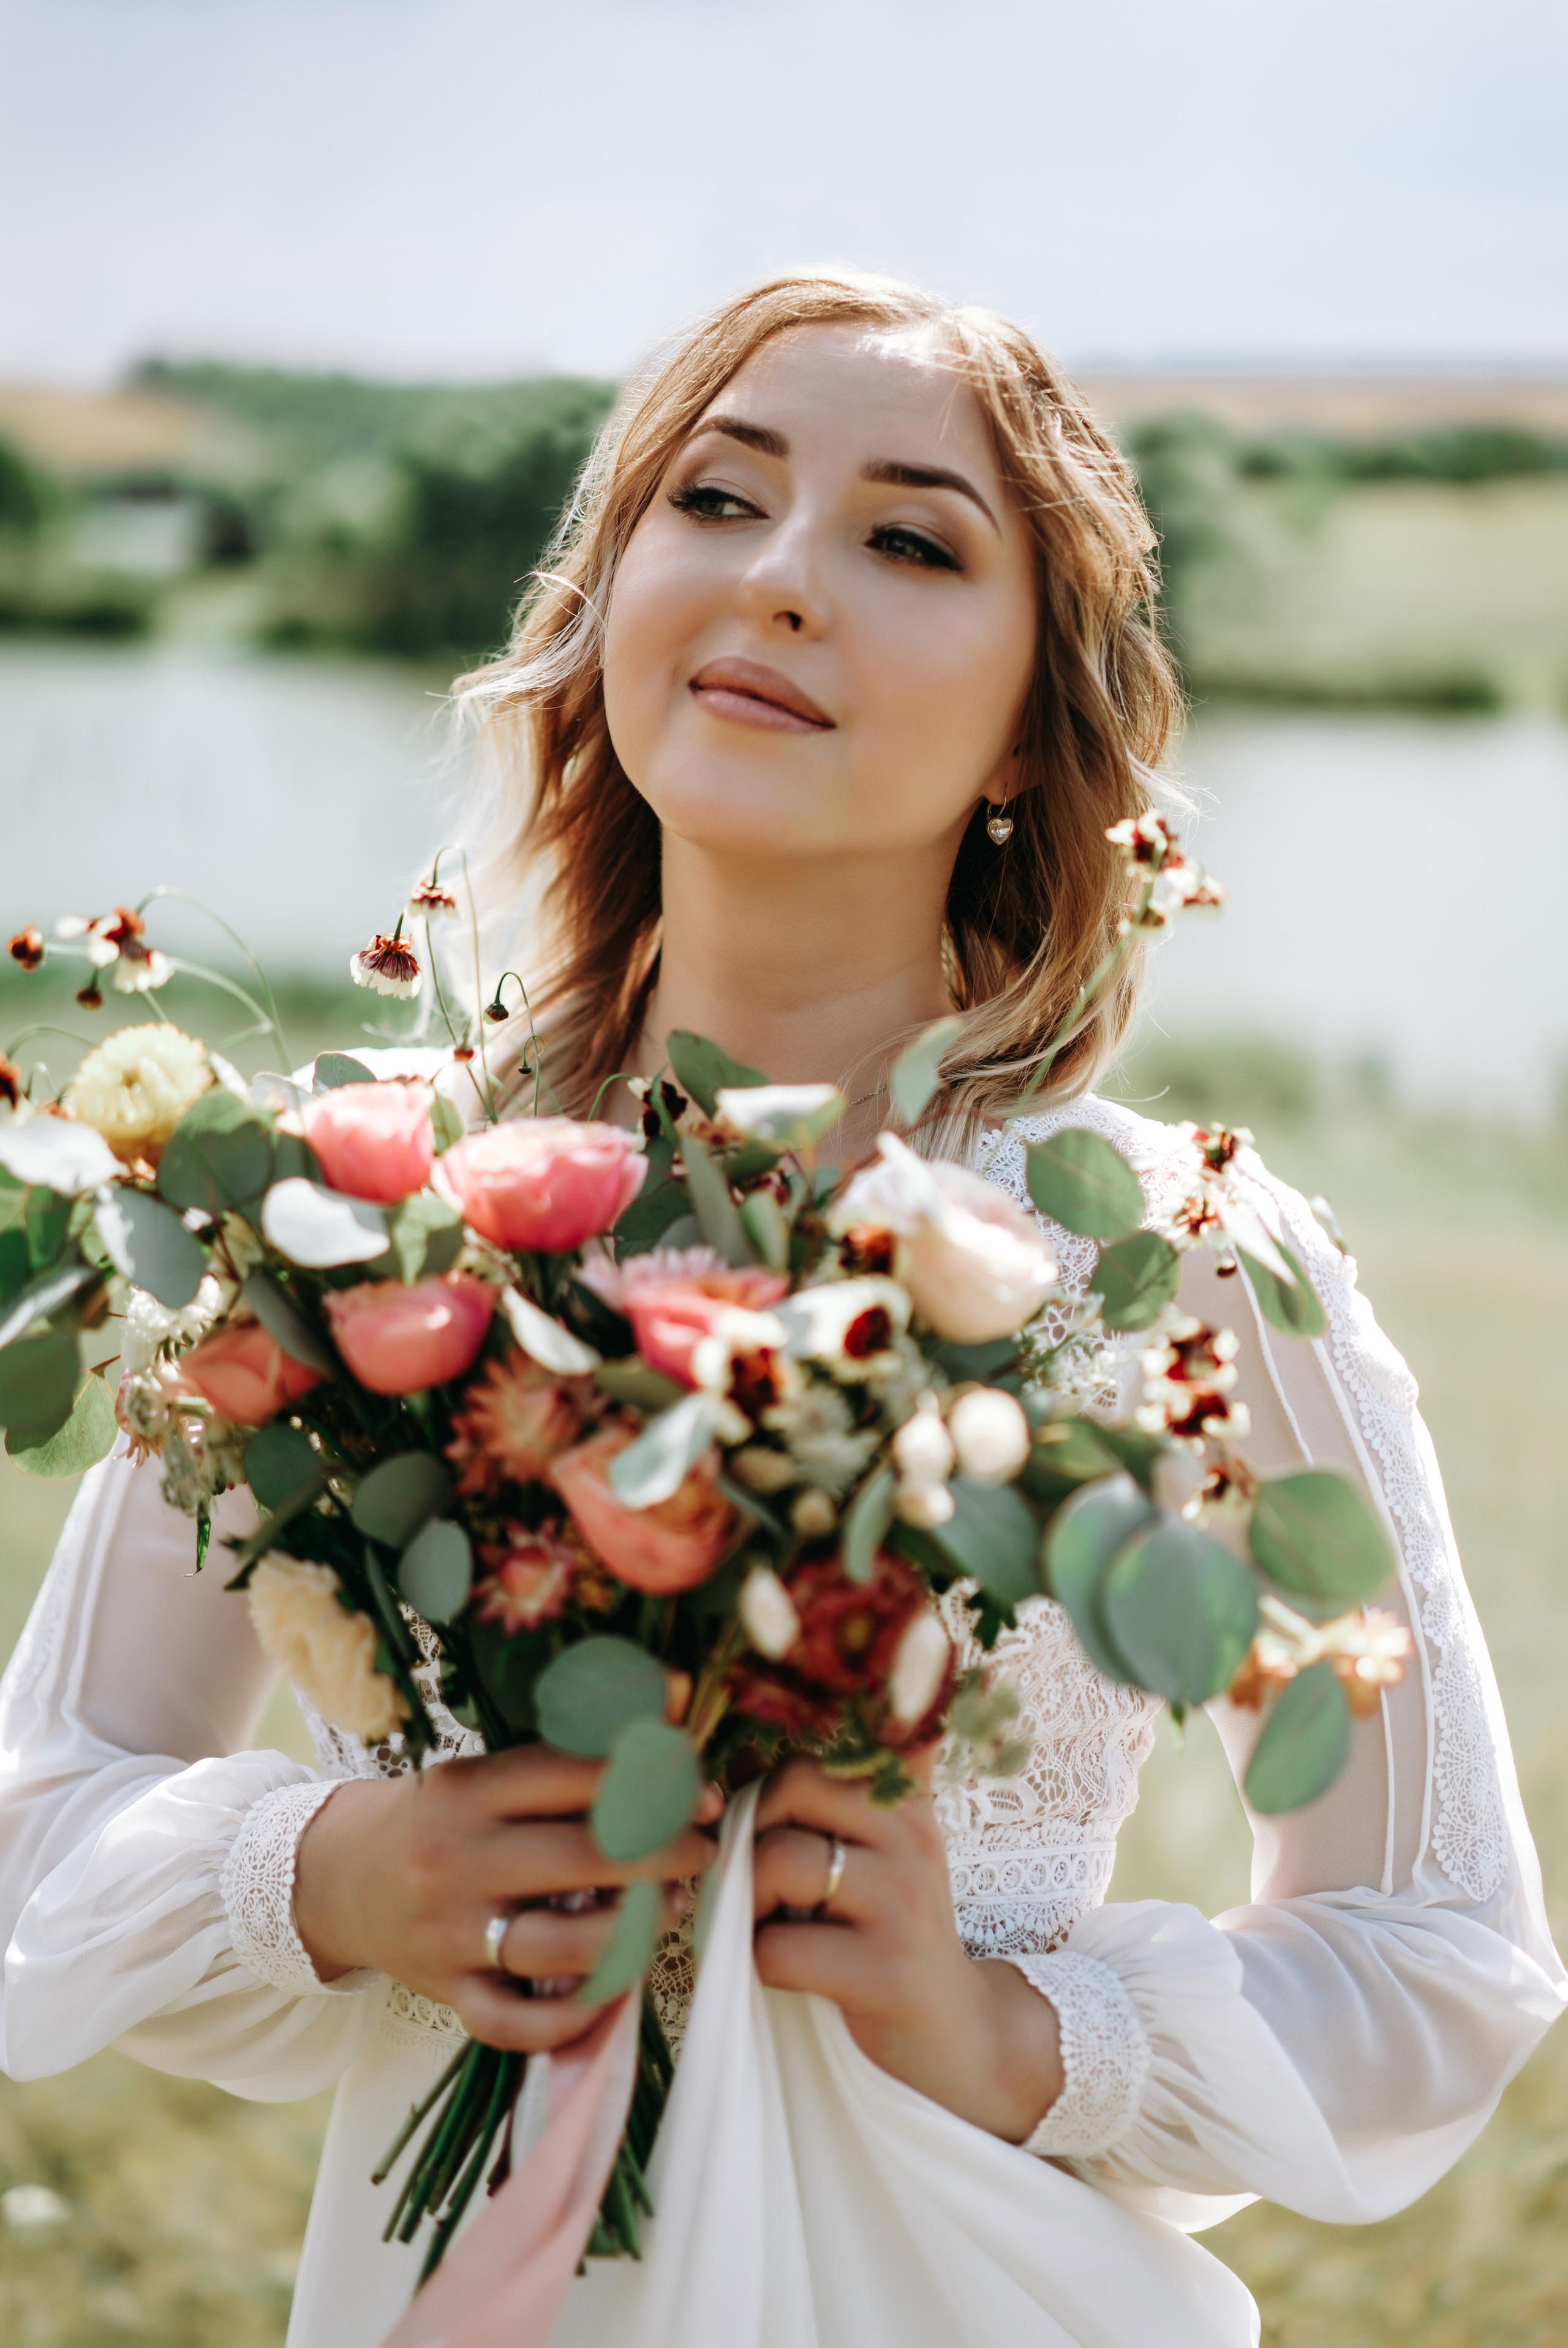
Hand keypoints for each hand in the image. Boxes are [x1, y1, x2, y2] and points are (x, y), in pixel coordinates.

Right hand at [293, 1745, 720, 2054]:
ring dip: (636, 1931)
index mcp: (467, 1791)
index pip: (572, 1776)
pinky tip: (616, 1989)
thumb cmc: (435, 1819)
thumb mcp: (483, 1775)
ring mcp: (449, 1935)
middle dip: (663, 1855)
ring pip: (561, 1946)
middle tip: (704, 1851)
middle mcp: (455, 1861)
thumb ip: (563, 1765)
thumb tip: (670, 1731)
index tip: (701, 1793)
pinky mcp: (447, 1995)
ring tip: (673, 1908)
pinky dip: (574, 2016)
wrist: (336, 1878)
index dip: (650, 1781)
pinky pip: (518, 2023)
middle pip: (581, 1858)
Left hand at [752, 1757, 1062, 2142]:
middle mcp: (910, 1835)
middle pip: (791, 1786)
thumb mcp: (865, 1855)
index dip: (766, 1789)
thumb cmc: (890, 1934)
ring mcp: (900, 1901)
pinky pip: (778, 1947)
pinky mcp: (883, 1970)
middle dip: (750, 1830)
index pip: (814, 1751)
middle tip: (760, 1879)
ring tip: (769, 1923)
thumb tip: (736, 1756)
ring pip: (778, 1860)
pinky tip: (787, 1970)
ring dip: (748, 1899)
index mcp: (904, 1798)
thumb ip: (808, 1804)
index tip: (767, 1830)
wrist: (957, 2032)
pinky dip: (759, 1961)